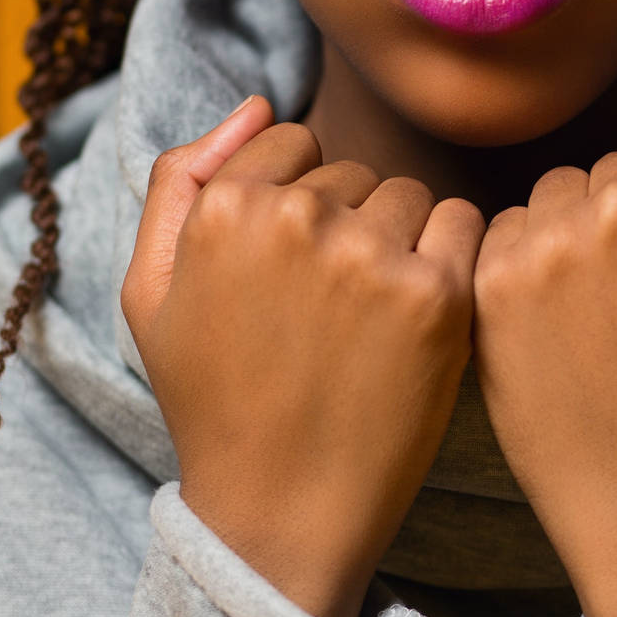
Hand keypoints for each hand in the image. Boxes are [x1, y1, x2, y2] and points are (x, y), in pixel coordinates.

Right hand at [120, 96, 484, 616]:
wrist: (280, 513)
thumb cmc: (214, 399)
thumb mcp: (152, 290)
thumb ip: (183, 179)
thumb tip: (257, 102)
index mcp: (226, 209)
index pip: (292, 143)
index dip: (296, 204)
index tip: (291, 271)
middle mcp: (298, 219)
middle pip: (354, 172)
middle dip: (348, 225)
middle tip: (327, 313)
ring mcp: (371, 255)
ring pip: (410, 196)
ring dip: (401, 243)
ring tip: (370, 322)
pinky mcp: (438, 295)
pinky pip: (464, 225)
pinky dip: (453, 261)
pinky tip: (422, 317)